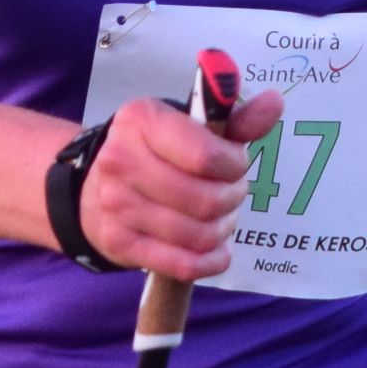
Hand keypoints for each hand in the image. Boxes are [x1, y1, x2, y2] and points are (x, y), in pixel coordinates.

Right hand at [77, 88, 283, 283]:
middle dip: (232, 199)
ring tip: (220, 217)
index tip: (235, 164)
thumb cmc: (152, 152)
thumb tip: (275, 102)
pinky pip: (183, 265)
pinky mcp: (120, 244)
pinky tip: (216, 249)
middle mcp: (122, 161)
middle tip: (231, 193)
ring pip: (197, 235)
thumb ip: (235, 119)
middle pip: (206, 199)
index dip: (235, 165)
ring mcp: (117, 205)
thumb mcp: (187, 124)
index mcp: (141, 121)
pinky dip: (211, 261)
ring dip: (222, 229)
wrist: (92, 189)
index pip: (206, 155)